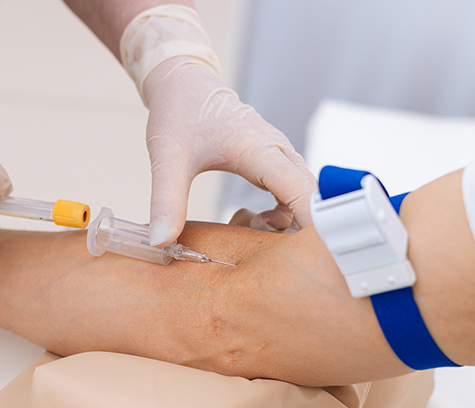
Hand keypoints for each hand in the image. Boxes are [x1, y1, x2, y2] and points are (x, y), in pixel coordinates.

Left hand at [118, 6, 314, 245]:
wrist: (182, 82)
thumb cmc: (178, 113)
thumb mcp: (167, 159)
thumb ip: (166, 202)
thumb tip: (160, 242)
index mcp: (259, 150)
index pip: (300, 192)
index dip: (312, 224)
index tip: (314, 253)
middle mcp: (278, 151)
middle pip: (311, 196)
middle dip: (305, 229)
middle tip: (279, 258)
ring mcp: (279, 154)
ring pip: (305, 193)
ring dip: (293, 220)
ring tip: (258, 235)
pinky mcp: (274, 158)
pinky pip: (294, 189)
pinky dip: (286, 210)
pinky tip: (261, 220)